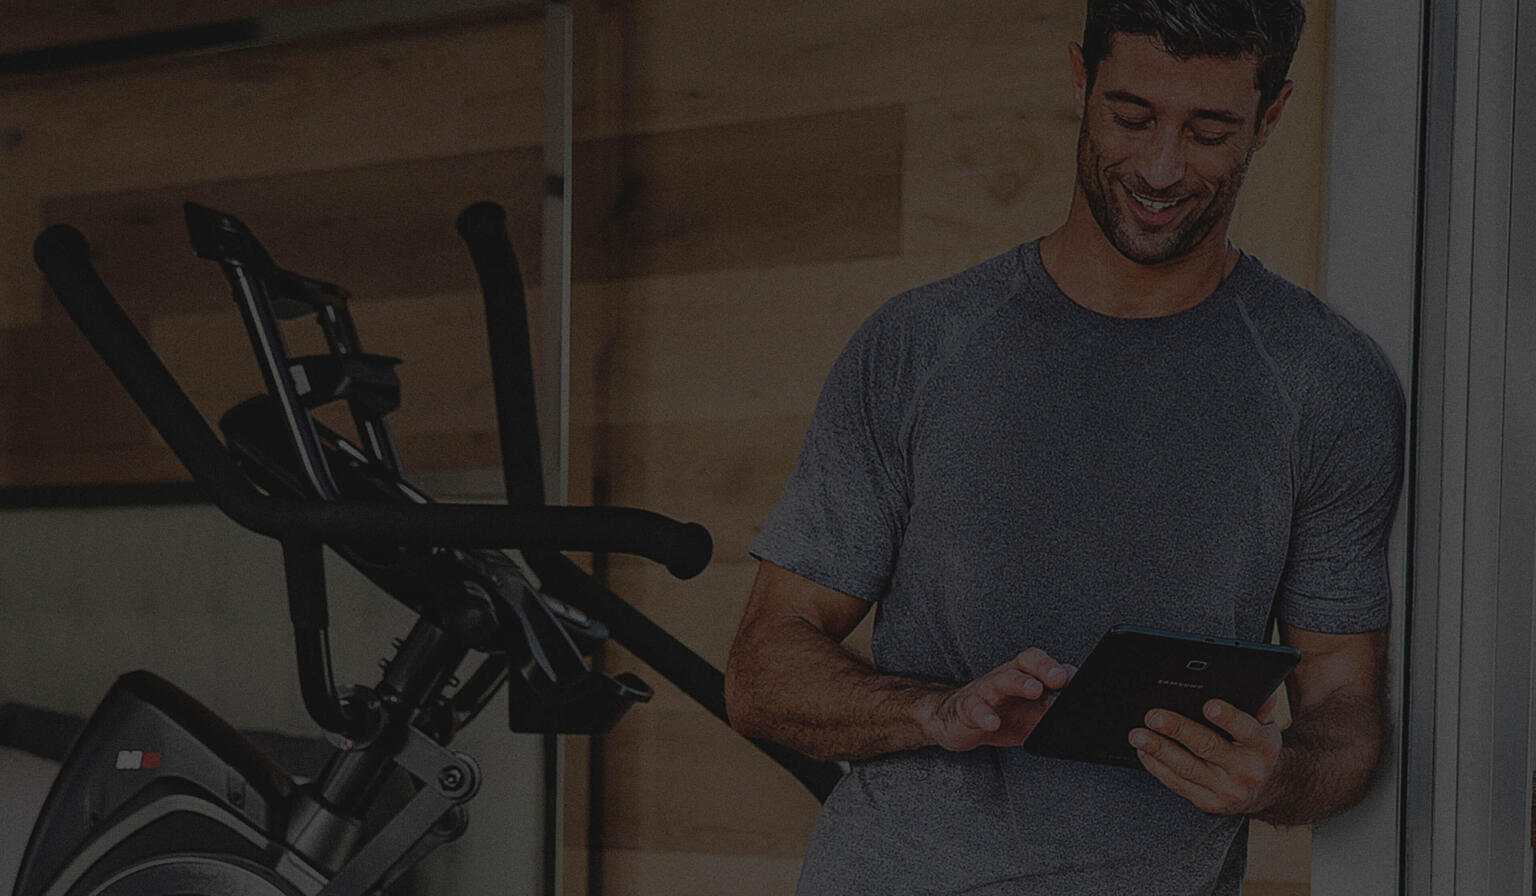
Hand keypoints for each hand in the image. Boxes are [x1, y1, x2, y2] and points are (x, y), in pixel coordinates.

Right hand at [924, 649, 1074, 750]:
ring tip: (1034, 689)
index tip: (1078, 682)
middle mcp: (1007, 677)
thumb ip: (1055, 709)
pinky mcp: (967, 708)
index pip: (1046, 664)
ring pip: (1003, 679)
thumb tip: (1081, 712)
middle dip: (1045, 667)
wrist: (957, 721)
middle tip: (1059, 678)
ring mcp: (986, 691)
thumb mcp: (1034, 715)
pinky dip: (984, 714)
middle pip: (1026, 662)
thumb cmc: (1002, 714)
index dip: (1062, 670)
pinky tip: (993, 722)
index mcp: (1026, 676)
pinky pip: (974, 707)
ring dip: (1019, 682)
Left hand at [1129, 693, 1282, 815]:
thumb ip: (1259, 706)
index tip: (1209, 705)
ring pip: (1186, 767)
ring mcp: (1226, 790)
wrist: (1263, 790)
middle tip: (1153, 716)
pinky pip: (1177, 783)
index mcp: (1263, 746)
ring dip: (1158, 749)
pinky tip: (1144, 751)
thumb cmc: (1255, 748)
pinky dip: (1157, 766)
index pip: (1246, 730)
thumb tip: (1256, 688)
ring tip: (1138, 735)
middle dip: (1177, 729)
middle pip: (1207, 746)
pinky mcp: (1209, 802)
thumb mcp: (1265, 726)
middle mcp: (1246, 770)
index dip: (1228, 718)